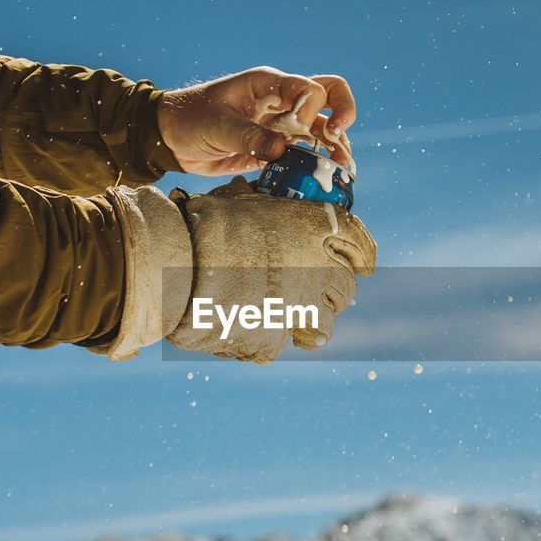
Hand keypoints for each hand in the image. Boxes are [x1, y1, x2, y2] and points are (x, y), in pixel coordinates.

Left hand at [156, 66, 356, 175]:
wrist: (170, 139)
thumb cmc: (190, 119)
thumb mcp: (218, 126)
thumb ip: (250, 137)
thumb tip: (282, 150)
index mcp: (268, 85)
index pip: (309, 88)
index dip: (311, 108)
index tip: (294, 127)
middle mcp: (281, 101)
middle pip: (328, 95)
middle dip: (343, 112)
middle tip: (338, 135)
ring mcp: (280, 124)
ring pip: (320, 127)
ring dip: (335, 144)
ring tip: (343, 166)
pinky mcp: (274, 147)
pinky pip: (304, 150)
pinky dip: (318, 161)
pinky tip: (327, 174)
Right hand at [166, 176, 375, 362]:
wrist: (175, 263)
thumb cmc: (200, 222)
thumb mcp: (241, 200)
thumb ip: (266, 210)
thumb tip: (255, 199)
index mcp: (312, 227)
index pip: (358, 242)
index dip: (363, 254)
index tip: (365, 264)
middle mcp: (316, 267)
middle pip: (345, 287)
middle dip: (334, 290)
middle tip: (317, 292)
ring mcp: (300, 306)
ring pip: (324, 324)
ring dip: (311, 322)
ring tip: (292, 319)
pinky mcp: (276, 338)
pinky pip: (284, 342)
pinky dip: (272, 337)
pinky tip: (254, 329)